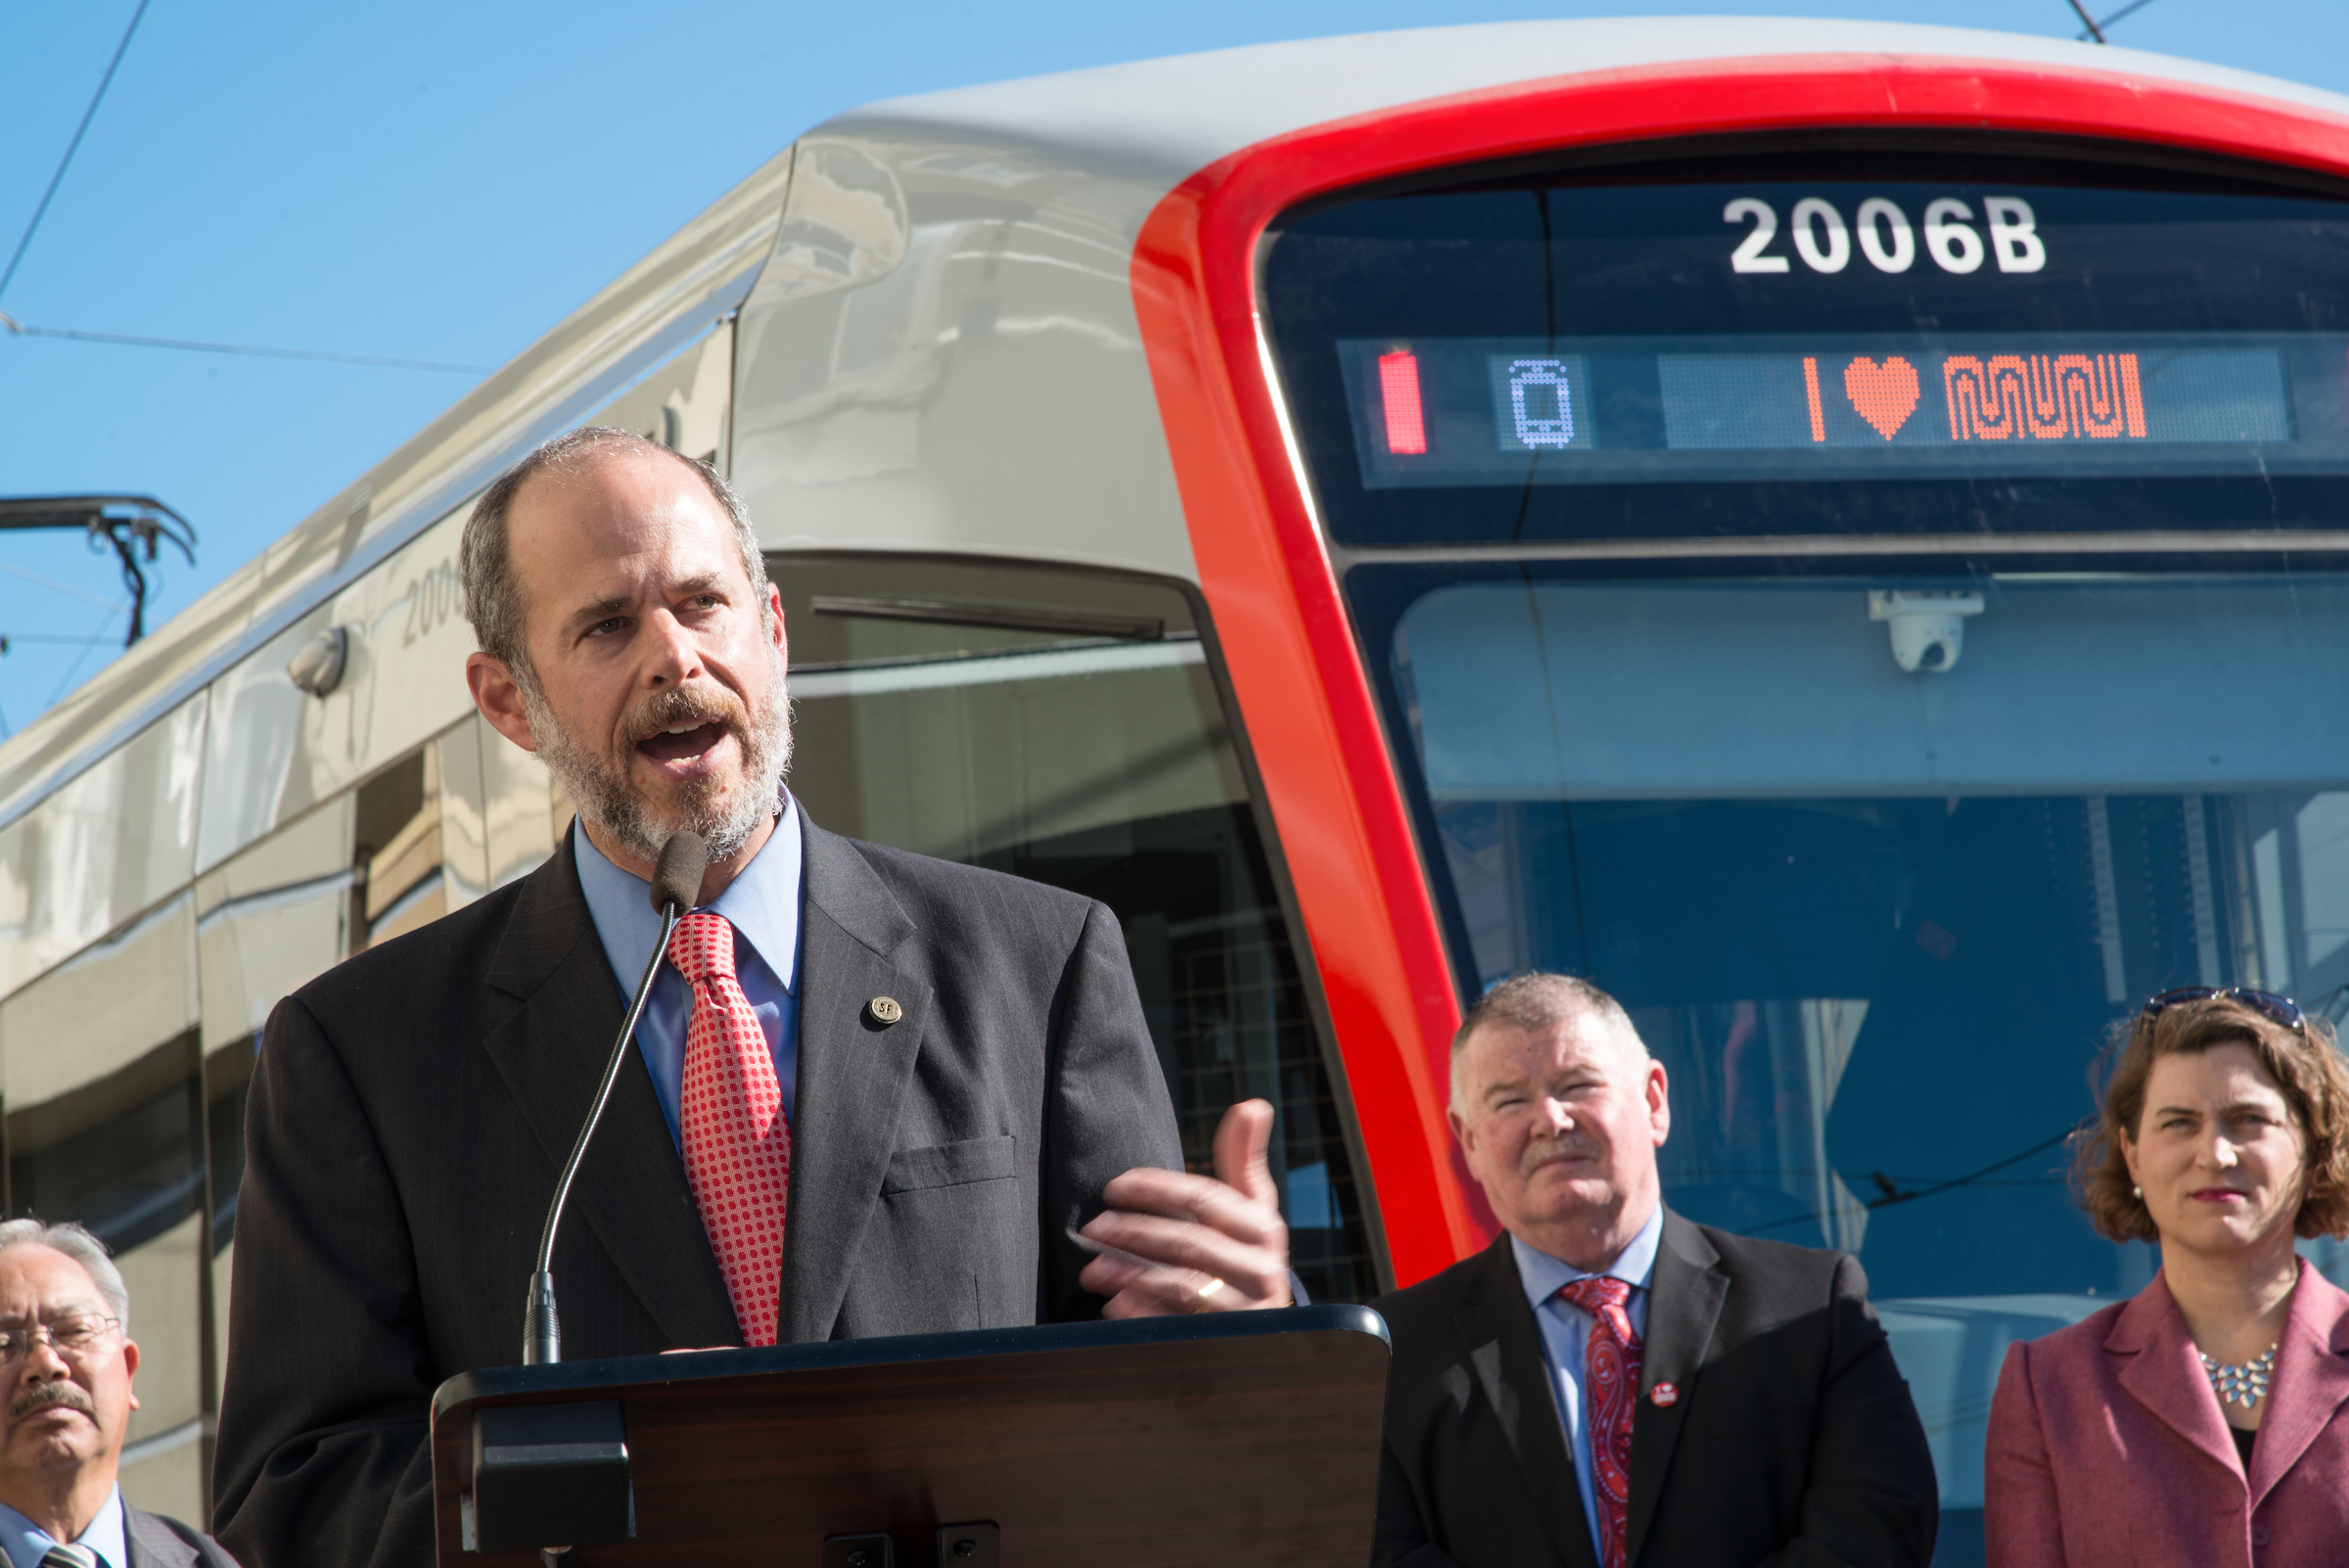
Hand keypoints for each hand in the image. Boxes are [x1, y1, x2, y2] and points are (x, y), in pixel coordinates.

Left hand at [1078, 1099, 1291, 1316]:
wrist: (1274, 1329)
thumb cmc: (1247, 1255)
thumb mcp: (1253, 1210)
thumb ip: (1243, 1160)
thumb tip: (1252, 1104)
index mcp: (1264, 1227)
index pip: (1205, 1198)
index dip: (1156, 1189)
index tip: (1114, 1187)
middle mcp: (1264, 1267)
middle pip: (1190, 1241)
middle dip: (1135, 1232)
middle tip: (1092, 1229)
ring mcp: (1249, 1309)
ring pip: (1183, 1285)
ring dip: (1131, 1275)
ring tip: (1092, 1270)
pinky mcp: (1231, 1341)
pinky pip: (1181, 1326)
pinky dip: (1146, 1314)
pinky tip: (1116, 1307)